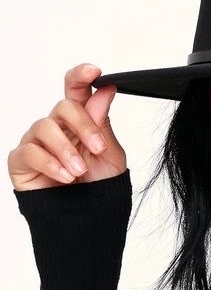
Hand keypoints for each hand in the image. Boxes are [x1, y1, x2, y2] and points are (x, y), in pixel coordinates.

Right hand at [7, 63, 126, 190]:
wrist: (86, 217)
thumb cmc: (97, 186)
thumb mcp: (109, 155)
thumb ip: (103, 124)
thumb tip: (105, 91)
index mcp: (80, 121)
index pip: (76, 90)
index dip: (82, 76)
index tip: (94, 71)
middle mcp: (56, 127)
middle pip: (63, 106)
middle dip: (84, 126)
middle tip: (98, 148)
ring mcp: (37, 142)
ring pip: (45, 127)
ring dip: (66, 149)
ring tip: (79, 170)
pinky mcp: (22, 160)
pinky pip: (30, 151)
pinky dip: (50, 163)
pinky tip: (65, 176)